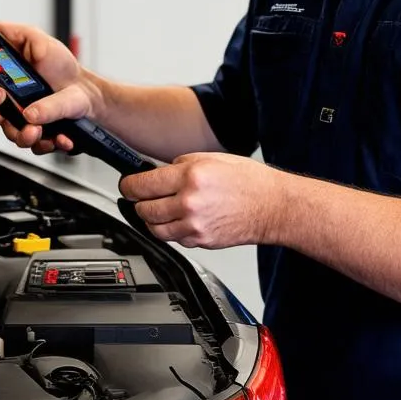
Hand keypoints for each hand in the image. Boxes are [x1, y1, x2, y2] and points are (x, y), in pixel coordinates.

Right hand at [0, 21, 101, 154]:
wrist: (86, 92)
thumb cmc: (62, 68)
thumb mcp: (41, 41)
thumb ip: (18, 34)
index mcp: (2, 77)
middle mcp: (6, 100)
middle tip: (2, 98)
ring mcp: (19, 119)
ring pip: (8, 132)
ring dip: (20, 133)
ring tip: (35, 129)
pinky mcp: (36, 134)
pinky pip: (34, 146)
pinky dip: (47, 143)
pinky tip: (59, 136)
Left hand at [119, 153, 290, 248]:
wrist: (273, 206)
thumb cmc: (249, 181)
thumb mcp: (212, 158)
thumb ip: (181, 164)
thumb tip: (158, 172)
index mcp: (191, 177)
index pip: (143, 184)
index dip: (129, 185)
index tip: (127, 185)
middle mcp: (190, 202)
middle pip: (144, 208)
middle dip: (138, 202)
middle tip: (141, 196)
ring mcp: (194, 225)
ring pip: (154, 228)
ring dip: (150, 219)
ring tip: (157, 209)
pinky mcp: (201, 241)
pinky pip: (173, 238)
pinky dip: (171, 230)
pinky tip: (179, 219)